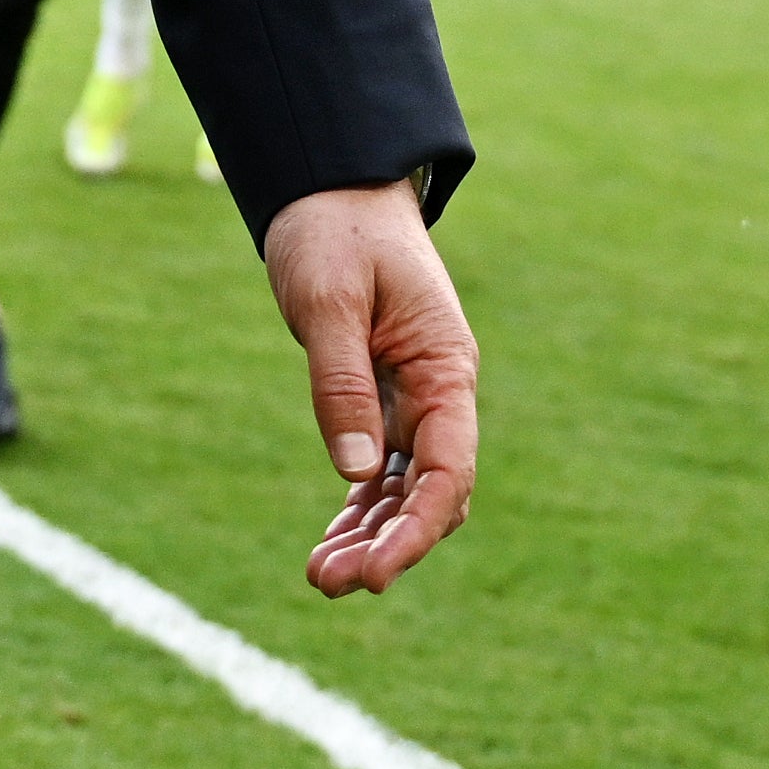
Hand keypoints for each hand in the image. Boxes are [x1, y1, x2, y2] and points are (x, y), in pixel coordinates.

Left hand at [257, 178, 477, 599]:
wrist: (331, 184)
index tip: (376, 575)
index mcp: (447, 368)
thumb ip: (342, 382)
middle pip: (430, 493)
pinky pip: (378, 469)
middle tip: (331, 584)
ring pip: (403, 490)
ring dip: (368, 536)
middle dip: (389, 545)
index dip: (416, 532)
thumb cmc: (334, 230)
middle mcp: (440, 392)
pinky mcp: (382, 398)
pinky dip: (357, 508)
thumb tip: (357, 471)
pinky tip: (328, 547)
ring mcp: (413, 399)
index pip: (448, 472)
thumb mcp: (329, 300)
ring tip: (320, 579)